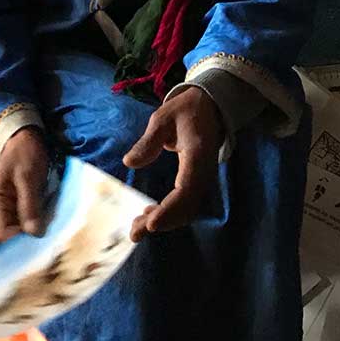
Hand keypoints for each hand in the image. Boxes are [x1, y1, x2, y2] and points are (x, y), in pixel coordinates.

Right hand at [0, 127, 48, 242]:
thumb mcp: (27, 176)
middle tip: (52, 245)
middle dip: (30, 240)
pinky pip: (27, 215)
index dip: (20, 244)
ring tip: (54, 237)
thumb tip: (34, 235)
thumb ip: (29, 205)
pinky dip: (38, 220)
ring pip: (20, 226)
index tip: (42, 248)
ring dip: (35, 230)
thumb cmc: (22, 151)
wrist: (22, 129)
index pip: (3, 234)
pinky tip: (51, 223)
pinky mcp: (19, 198)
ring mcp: (9, 202)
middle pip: (11, 233)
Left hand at [123, 87, 223, 241]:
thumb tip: (129, 162)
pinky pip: (186, 204)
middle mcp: (205, 172)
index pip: (186, 190)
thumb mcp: (163, 118)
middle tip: (134, 233)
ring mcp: (203, 179)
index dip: (169, 210)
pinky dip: (169, 214)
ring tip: (137, 228)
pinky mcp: (198, 182)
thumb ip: (148, 141)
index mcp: (198, 155)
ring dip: (164, 221)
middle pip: (186, 207)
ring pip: (187, 209)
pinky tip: (149, 216)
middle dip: (162, 222)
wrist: (210, 107)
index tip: (150, 224)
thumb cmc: (185, 110)